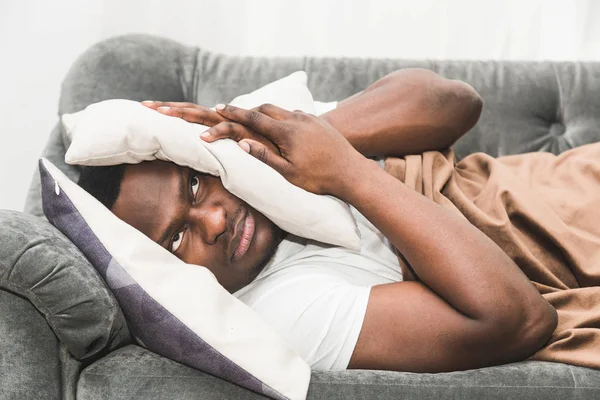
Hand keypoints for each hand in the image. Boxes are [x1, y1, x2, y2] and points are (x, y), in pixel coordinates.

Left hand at [141, 100, 279, 155]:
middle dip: (168, 108)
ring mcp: (237, 126)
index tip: (149, 109)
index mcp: (220, 124)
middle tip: (145, 106)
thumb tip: (202, 155)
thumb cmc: (264, 155)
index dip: (171, 111)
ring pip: (207, 117)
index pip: (192, 114)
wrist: (293, 150)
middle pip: (193, 111)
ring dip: (185, 115)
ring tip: (164, 115)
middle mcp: (226, 121)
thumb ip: (221, 151)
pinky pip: (231, 133)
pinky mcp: (250, 135)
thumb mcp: (236, 154)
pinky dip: (217, 134)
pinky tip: (202, 138)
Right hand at [202, 103, 364, 196]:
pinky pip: (295, 114)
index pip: (254, 118)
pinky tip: (282, 127)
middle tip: (233, 113)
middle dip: (248, 110)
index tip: (219, 107)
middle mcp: (297, 119)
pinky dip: (282, 117)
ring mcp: (310, 118)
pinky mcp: (319, 122)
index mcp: (286, 132)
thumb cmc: (319, 178)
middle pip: (266, 108)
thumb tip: (242, 143)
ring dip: (266, 113)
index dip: (234, 113)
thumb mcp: (288, 172)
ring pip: (282, 110)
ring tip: (255, 120)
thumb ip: (264, 156)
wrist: (352, 172)